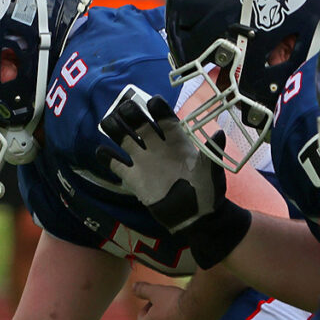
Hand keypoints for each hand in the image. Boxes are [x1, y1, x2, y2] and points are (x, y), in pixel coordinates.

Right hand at [98, 95, 226, 231]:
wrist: (194, 217)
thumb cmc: (207, 191)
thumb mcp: (212, 170)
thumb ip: (212, 151)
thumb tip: (219, 132)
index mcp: (177, 141)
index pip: (166, 120)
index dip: (159, 110)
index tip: (153, 102)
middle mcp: (158, 147)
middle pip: (141, 125)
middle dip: (133, 114)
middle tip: (125, 106)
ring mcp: (144, 162)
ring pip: (126, 140)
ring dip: (116, 130)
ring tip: (107, 121)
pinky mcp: (133, 178)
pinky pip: (117, 165)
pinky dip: (108, 158)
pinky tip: (101, 151)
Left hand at [133, 282, 209, 319]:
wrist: (199, 311)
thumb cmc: (175, 302)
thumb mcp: (156, 291)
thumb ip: (143, 290)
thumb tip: (133, 287)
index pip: (143, 314)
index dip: (151, 304)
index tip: (160, 298)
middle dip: (162, 317)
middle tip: (173, 304)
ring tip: (185, 312)